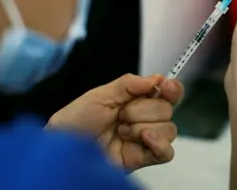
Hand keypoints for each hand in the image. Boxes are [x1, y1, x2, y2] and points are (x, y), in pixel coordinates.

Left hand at [47, 74, 183, 171]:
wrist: (64, 148)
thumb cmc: (77, 119)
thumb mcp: (101, 94)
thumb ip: (130, 84)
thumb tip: (157, 78)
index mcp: (138, 99)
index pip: (168, 92)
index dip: (172, 88)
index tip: (165, 86)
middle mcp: (145, 118)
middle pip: (167, 109)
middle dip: (143, 110)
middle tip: (120, 115)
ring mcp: (146, 139)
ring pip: (169, 129)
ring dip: (143, 127)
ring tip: (121, 132)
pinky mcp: (144, 158)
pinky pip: (167, 153)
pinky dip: (159, 144)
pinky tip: (143, 138)